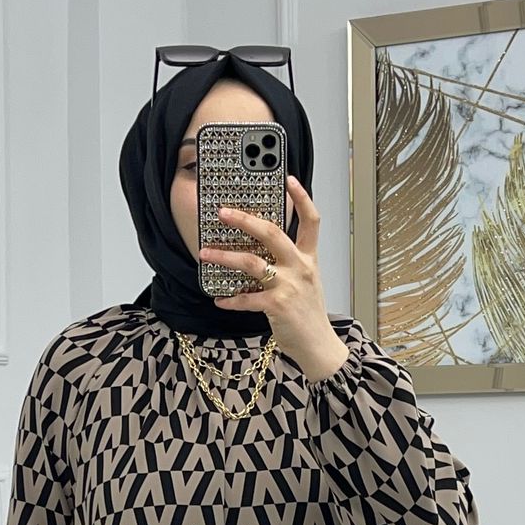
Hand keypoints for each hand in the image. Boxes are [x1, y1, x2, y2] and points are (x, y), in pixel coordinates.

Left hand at [199, 176, 349, 380]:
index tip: (288, 179)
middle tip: (223, 212)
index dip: (301, 198)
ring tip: (205, 253)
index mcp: (308, 258)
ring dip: (224, 256)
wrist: (318, 345)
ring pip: (251, 262)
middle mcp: (300, 267)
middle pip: (272, 232)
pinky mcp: (277, 305)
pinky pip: (246, 298)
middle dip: (244, 219)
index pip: (311, 221)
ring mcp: (289, 285)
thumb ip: (288, 263)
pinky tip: (219, 299)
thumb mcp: (306, 282)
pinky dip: (230, 299)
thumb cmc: (308, 314)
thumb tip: (258, 250)